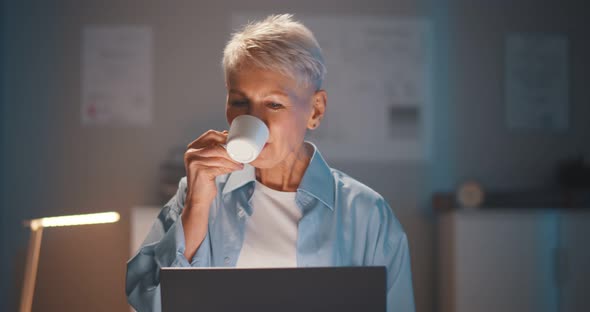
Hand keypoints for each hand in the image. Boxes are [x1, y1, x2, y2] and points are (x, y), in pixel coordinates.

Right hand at [181, 130, 242, 259]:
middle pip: (215, 144)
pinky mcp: (200, 171)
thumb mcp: (209, 163)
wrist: (198, 199)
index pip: (210, 135)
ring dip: (233, 159)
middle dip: (230, 147)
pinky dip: (230, 167)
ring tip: (241, 162)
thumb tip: (232, 141)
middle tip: (240, 152)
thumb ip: (216, 152)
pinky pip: (220, 166)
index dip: (224, 136)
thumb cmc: (206, 180)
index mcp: (192, 148)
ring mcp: (194, 162)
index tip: (236, 141)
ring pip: (219, 155)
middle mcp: (191, 153)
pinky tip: (237, 168)